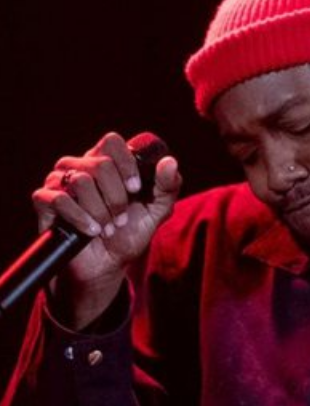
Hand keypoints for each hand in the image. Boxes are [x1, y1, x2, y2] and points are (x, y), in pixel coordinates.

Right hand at [31, 132, 181, 328]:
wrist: (107, 264)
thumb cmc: (130, 232)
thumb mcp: (157, 210)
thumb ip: (168, 186)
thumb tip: (169, 161)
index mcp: (107, 162)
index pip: (112, 142)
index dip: (127, 165)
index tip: (136, 189)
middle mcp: (80, 166)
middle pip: (100, 164)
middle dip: (117, 198)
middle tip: (121, 218)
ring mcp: (59, 181)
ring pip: (81, 181)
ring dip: (101, 211)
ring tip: (107, 227)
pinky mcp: (44, 200)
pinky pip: (59, 199)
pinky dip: (81, 218)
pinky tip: (92, 231)